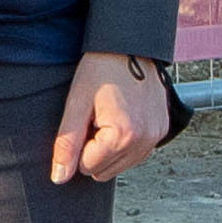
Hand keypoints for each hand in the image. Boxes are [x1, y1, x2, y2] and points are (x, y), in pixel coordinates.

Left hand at [49, 51, 171, 184]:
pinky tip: (123, 117)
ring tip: (109, 116)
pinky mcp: (162, 130)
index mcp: (122, 136)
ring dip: (110, 148)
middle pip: (104, 171)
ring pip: (121, 165)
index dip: (79, 145)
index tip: (86, 118)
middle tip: (96, 117)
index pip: (87, 167)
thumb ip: (67, 144)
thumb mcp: (76, 104)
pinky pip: (137, 153)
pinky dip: (126, 142)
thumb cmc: (101, 69)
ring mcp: (156, 136)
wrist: (130, 44)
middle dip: (95, 149)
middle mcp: (145, 141)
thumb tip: (59, 178)